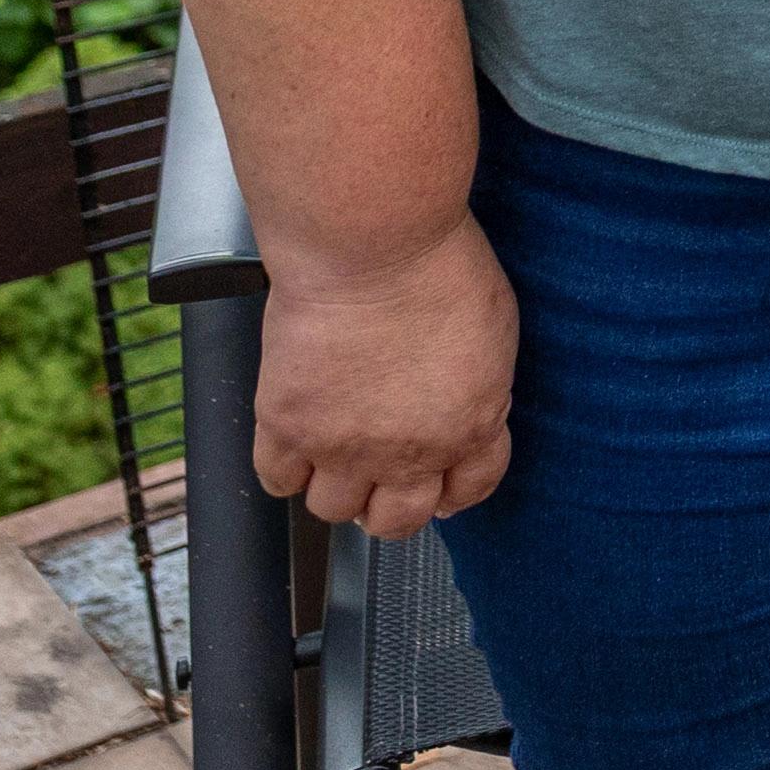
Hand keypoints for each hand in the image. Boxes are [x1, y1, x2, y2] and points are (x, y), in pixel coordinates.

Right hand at [257, 218, 516, 537]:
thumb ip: (480, 386)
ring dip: (334, 487)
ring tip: (332, 455)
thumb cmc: (440, 267)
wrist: (373, 248)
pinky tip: (292, 443)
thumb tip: (464, 406)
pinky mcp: (287, 427)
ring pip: (331, 510)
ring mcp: (342, 447)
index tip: (438, 487)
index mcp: (470, 428)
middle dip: (389, 505)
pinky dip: (283, 468)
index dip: (452, 491)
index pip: (469, 489)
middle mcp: (408, 453)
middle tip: (378, 479)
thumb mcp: (494, 332)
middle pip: (395, 521)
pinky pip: (275, 479)